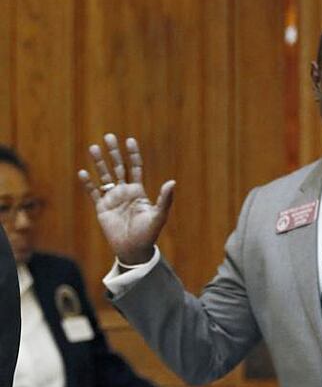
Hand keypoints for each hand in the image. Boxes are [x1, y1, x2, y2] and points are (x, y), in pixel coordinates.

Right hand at [78, 134, 175, 264]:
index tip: (130, 140)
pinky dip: (88, 183)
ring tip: (93, 147)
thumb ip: (164, 199)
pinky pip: (93, 193)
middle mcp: (125, 192)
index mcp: (138, 191)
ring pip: (104, 176)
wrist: (134, 250)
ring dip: (99, 163)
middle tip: (109, 136)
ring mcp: (112, 199)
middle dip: (114, 153)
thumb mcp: (158, 215)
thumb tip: (172, 182)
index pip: (135, 168)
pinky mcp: (102, 208)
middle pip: (118, 167)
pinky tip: (83, 172)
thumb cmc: (148, 234)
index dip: (133, 154)